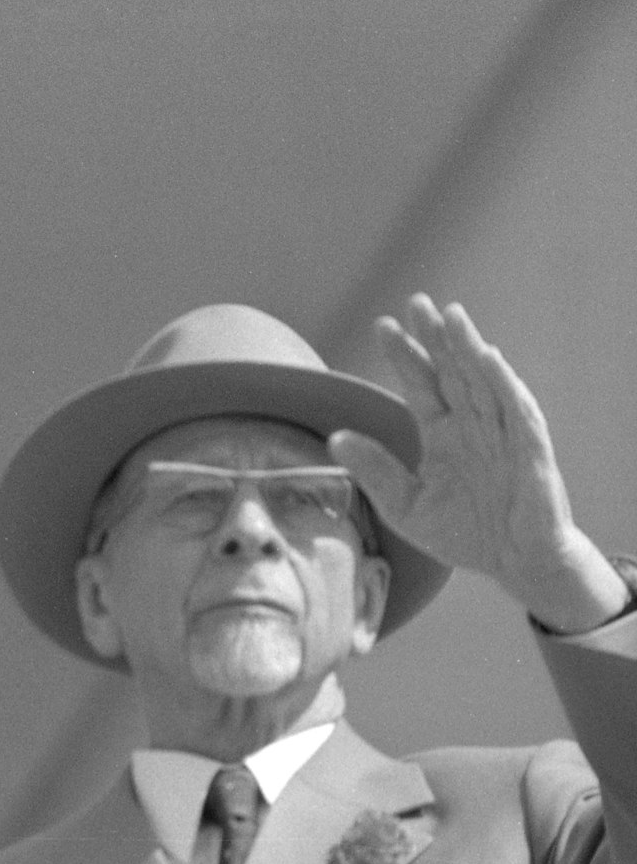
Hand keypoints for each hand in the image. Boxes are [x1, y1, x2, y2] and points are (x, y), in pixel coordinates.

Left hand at [327, 293, 626, 633]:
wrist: (511, 562)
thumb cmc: (461, 532)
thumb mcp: (404, 505)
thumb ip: (374, 470)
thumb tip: (334, 438)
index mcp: (440, 432)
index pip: (419, 384)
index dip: (404, 355)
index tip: (383, 325)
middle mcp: (471, 424)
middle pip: (451, 370)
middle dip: (435, 336)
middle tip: (416, 301)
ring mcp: (501, 432)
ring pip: (482, 379)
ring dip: (468, 347)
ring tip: (451, 314)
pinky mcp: (529, 448)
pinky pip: (516, 409)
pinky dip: (503, 383)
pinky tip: (487, 358)